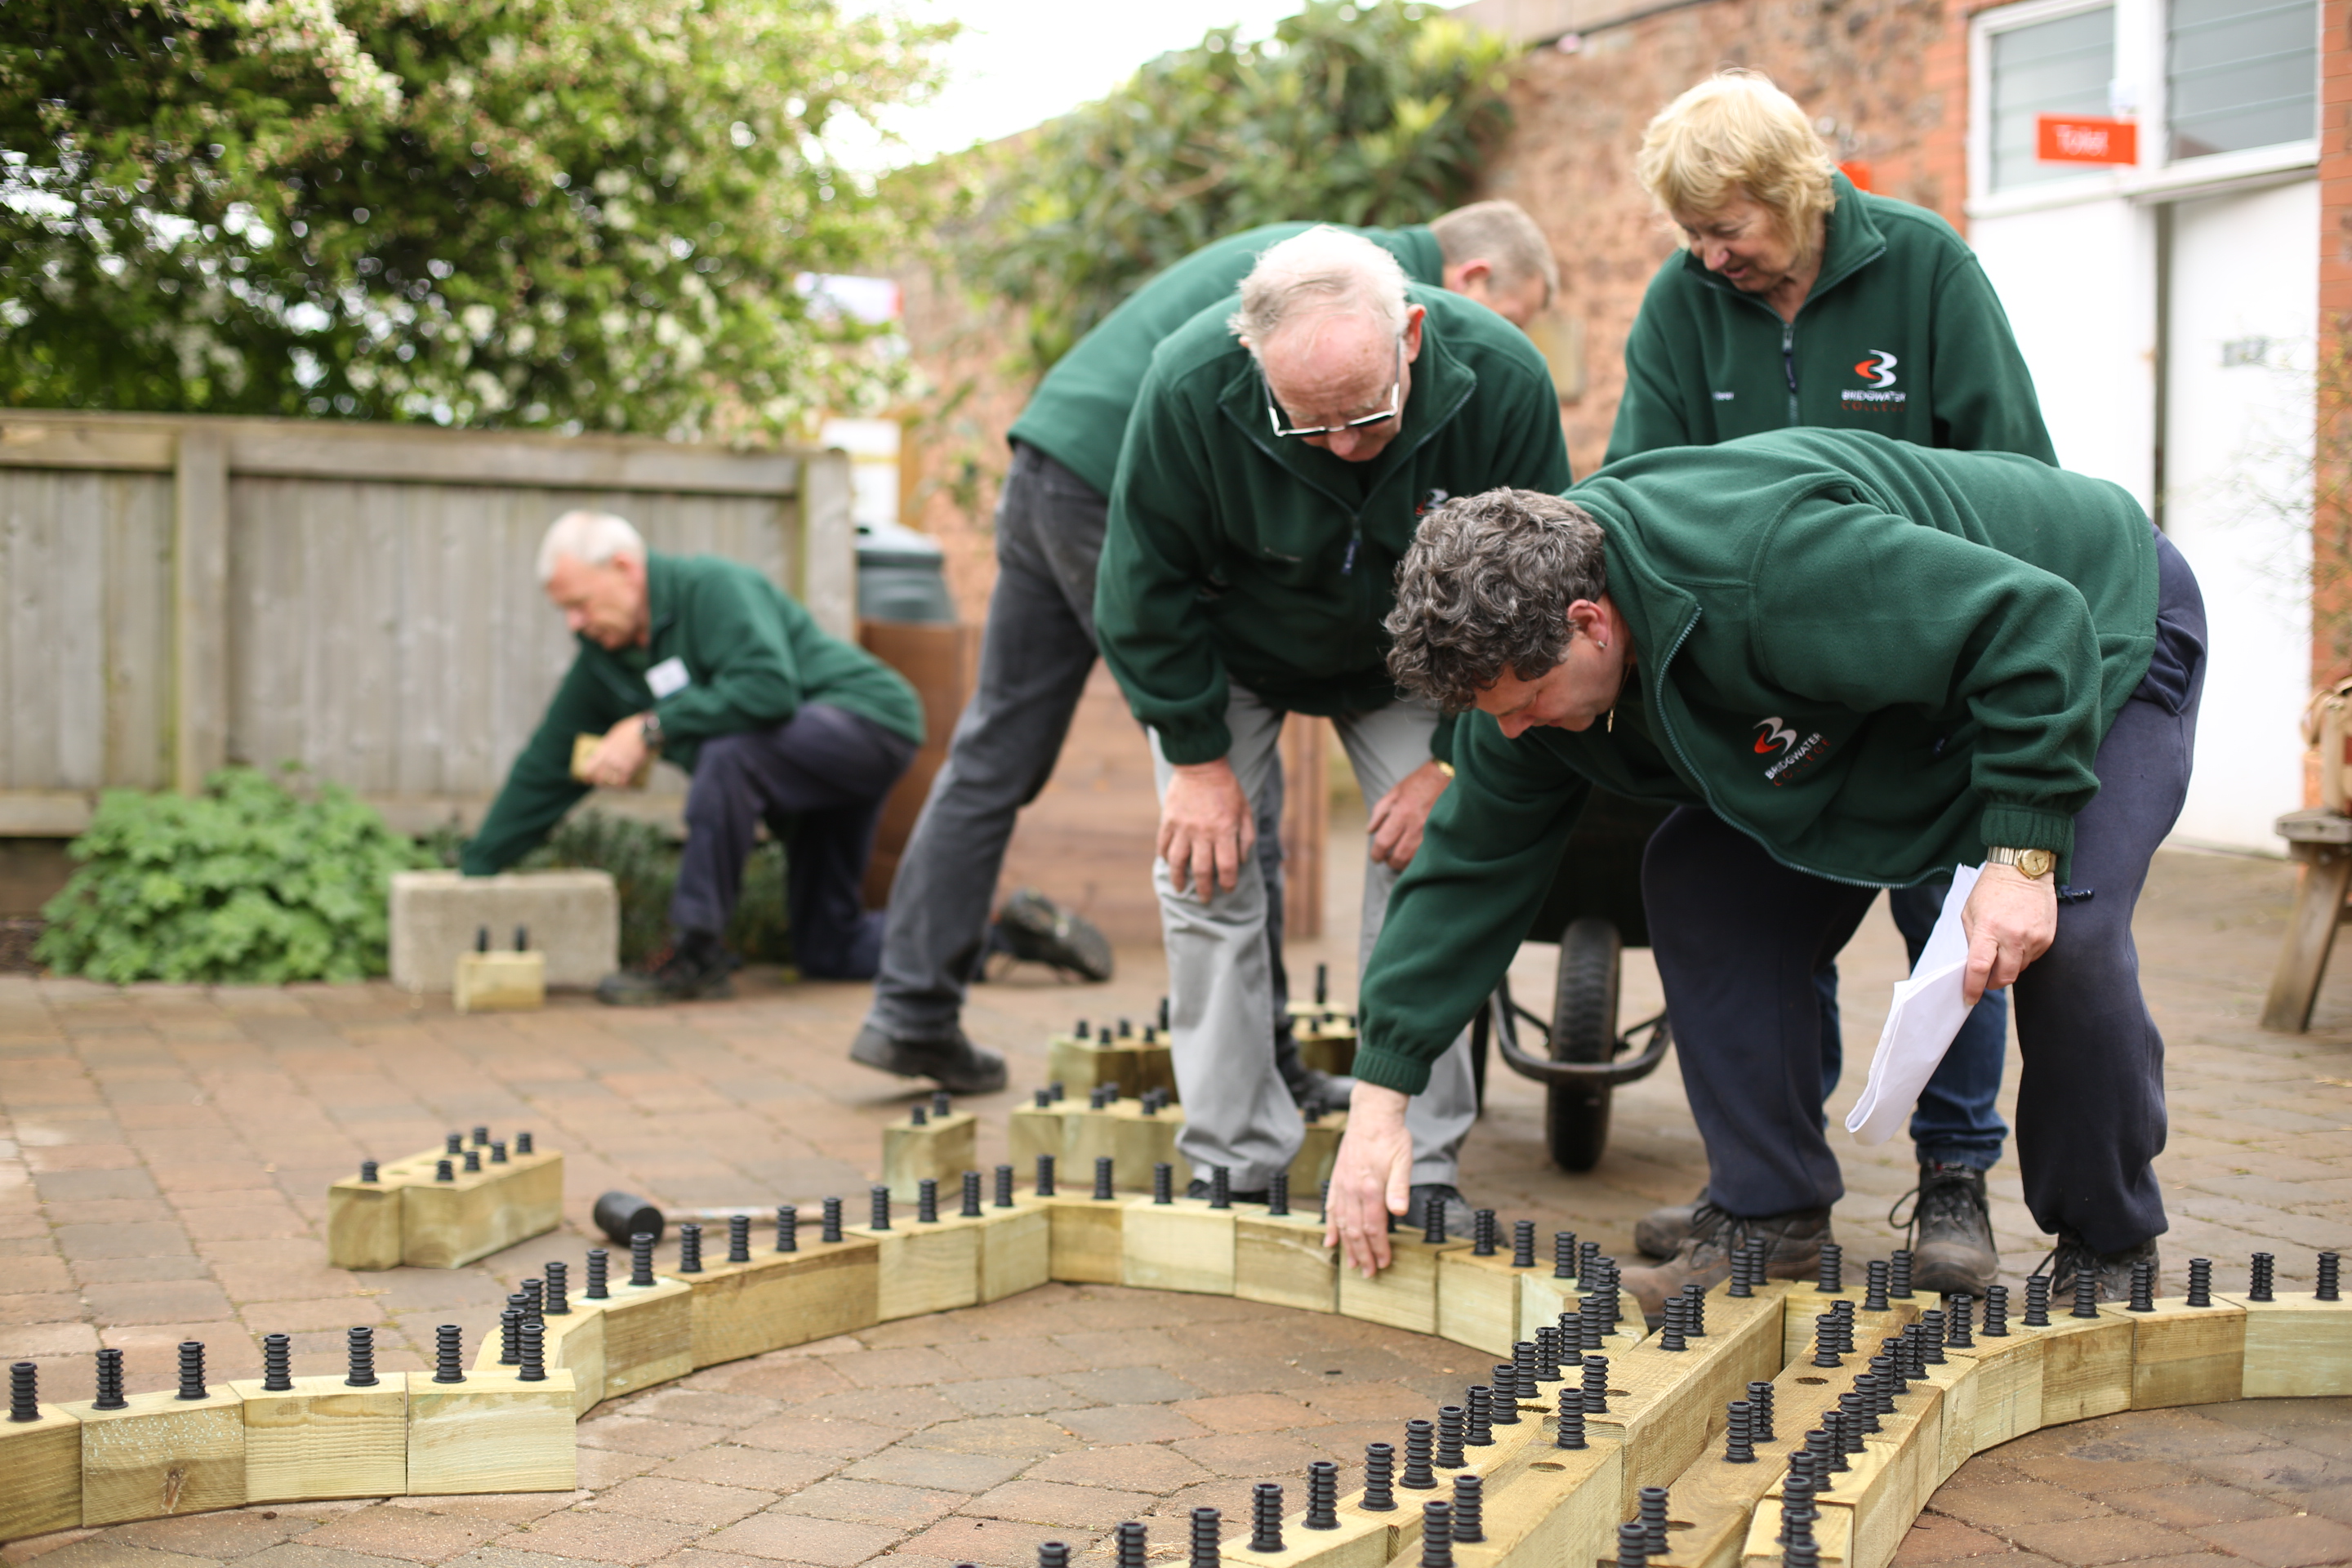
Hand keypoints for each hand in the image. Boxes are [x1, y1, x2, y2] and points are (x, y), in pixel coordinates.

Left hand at [583, 713, 650, 787]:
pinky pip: (623, 782)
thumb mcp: (615, 733)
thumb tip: (607, 748)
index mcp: (604, 749)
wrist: (645, 731)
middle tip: (601, 783)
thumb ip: (609, 743)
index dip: (587, 775)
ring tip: (613, 785)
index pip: (590, 766)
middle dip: (599, 781)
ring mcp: (619, 764)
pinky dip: (623, 785)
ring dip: (611, 785)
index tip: (587, 779)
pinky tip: (624, 785)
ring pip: (610, 781)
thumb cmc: (632, 728)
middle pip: (599, 776)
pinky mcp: (630, 769)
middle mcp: (609, 758)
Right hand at [1158, 758, 1254, 898]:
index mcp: (1225, 831)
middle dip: (1204, 889)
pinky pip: (1163, 844)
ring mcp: (1183, 827)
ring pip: (1177, 862)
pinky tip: (1167, 863)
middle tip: (1205, 898)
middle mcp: (1203, 833)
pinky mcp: (1169, 820)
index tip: (1227, 889)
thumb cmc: (1228, 790)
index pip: (1226, 866)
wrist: (1201, 766)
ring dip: (1178, 879)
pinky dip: (1164, 856)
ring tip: (1181, 889)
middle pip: (1201, 870)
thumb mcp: (1246, 811)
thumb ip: (1246, 837)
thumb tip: (1242, 861)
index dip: (1228, 882)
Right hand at [1324, 1082, 1412, 1274]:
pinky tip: (1330, 1241)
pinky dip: (1330, 1227)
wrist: (1371, 1114)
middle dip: (1363, 1254)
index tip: (1384, 1263)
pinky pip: (1330, 1209)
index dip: (1379, 1248)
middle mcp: (1352, 1190)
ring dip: (1347, 1246)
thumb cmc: (1391, 1137)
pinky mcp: (1336, 1180)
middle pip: (1356, 1231)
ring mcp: (1341, 1186)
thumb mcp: (1403, 1161)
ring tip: (1351, 1264)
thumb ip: (1400, 1188)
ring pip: (1341, 1223)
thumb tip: (1399, 1212)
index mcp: (1370, 1188)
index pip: (1374, 1227)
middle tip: (1369, 1273)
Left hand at [1367, 760, 1450, 870]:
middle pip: (1399, 856)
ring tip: (1400, 860)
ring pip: (1415, 860)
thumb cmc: (1418, 783)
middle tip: (1388, 860)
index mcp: (1402, 813)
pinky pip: (1429, 856)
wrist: (1446, 776)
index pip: (1383, 842)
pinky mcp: (1441, 834)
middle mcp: (1416, 825)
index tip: (1376, 857)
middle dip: (1390, 863)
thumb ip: (1379, 812)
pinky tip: (1414, 857)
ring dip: (1405, 864)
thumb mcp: (1394, 793)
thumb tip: (1370, 832)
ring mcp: (1431, 832)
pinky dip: (1419, 861)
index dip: (1376, 854)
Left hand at [1960, 862, 2056, 1003]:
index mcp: (1988, 928)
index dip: (1973, 986)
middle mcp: (2013, 936)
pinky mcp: (2047, 939)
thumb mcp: (1970, 912)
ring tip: (2002, 947)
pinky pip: (2032, 959)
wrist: (2023, 870)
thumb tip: (1974, 966)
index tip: (1969, 997)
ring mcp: (2033, 938)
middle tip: (1985, 979)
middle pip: (2004, 977)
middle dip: (1992, 983)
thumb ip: (1972, 940)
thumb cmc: (1992, 890)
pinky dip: (2022, 956)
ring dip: (2008, 967)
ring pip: (2019, 969)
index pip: (1980, 967)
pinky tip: (2017, 939)